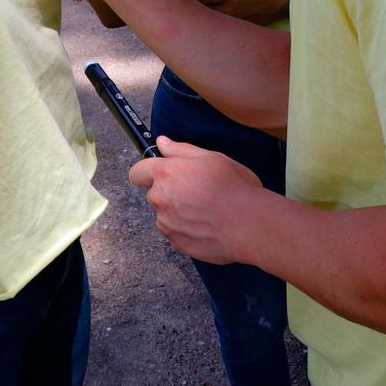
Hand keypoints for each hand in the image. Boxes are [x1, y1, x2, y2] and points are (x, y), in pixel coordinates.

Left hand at [127, 137, 267, 264]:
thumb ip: (181, 150)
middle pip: (155, 194)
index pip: (138, 172)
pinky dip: (188, 230)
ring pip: (166, 215)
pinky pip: (176, 233)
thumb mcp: (212, 157)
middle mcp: (161, 199)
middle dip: (171, 192)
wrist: (248, 223)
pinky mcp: (176, 243)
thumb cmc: (233, 188)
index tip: (160, 173)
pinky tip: (208, 225)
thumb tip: (162, 142)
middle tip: (198, 191)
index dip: (147, 172)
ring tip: (207, 211)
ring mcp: (167, 224)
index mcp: (166, 173)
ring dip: (180, 212)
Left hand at [192, 0, 290, 24]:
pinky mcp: (242, 28)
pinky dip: (222, 26)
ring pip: (212, 24)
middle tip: (200, 6)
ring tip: (212, 15)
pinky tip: (225, 23)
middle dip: (198, 9)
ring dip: (209, 19)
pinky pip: (226, 29)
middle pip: (202, 13)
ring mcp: (235, 21)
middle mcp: (228, 9)